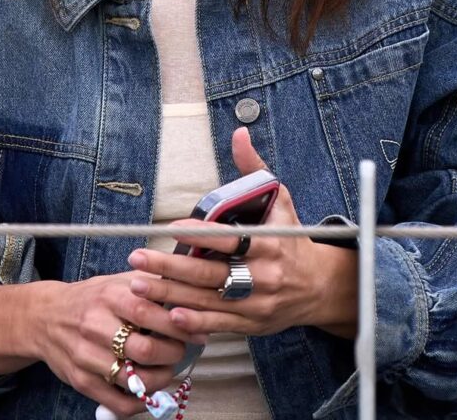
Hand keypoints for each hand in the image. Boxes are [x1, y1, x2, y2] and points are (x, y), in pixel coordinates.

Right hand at [0, 272, 205, 415]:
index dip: (176, 324)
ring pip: (134, 379)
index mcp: (108, 296)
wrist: (44, 317)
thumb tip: (187, 292)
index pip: (147, 312)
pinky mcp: (81, 381)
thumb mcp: (116, 281)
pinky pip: (118, 403)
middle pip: (143, 349)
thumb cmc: (90, 298)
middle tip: (182, 350)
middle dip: (173, 354)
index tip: (194, 330)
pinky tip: (150, 391)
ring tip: (169, 370)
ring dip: (161, 379)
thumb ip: (149, 285)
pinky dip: (141, 403)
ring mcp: (86, 356)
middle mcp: (95, 326)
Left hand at [126, 127, 357, 339]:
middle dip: (171, 267)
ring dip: (170, 294)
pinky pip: (218, 324)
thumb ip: (254, 168)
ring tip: (138, 285)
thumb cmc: (292, 237)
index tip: (173, 228)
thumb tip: (240, 133)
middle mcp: (263, 277)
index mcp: (270, 244)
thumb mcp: (279, 200)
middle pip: (211, 273)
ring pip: (208, 301)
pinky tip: (169, 315)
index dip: (203, 235)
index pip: (232, 239)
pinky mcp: (251, 324)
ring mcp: (256, 304)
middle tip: (138, 258)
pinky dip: (194, 323)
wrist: (319, 287)